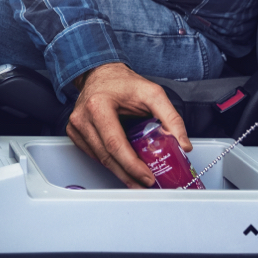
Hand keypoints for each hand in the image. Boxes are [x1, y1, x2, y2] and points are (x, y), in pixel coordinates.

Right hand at [66, 62, 190, 188]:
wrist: (101, 73)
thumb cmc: (124, 82)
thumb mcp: (152, 93)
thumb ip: (171, 117)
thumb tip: (183, 144)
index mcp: (99, 105)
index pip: (115, 143)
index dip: (131, 165)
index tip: (146, 176)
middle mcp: (83, 116)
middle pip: (106, 156)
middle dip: (127, 175)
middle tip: (144, 184)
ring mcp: (76, 126)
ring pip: (98, 159)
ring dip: (119, 172)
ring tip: (136, 180)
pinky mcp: (74, 132)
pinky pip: (92, 154)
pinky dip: (108, 162)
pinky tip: (121, 166)